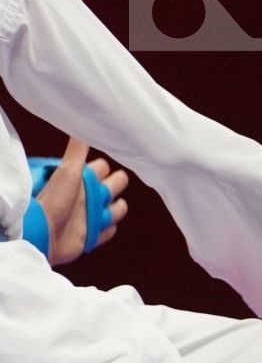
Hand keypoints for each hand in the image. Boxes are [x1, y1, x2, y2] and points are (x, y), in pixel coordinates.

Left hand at [35, 137, 127, 264]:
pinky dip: (108, 229)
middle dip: (116, 186)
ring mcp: (92, 216)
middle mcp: (90, 197)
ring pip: (118, 209)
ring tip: (106, 212)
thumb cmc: (54, 199)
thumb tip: (84, 127)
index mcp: (84, 179)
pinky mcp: (93, 235)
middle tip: (106, 191)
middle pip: (117, 186)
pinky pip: (110, 231)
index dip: (105, 169)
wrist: (43, 233)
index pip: (105, 167)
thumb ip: (77, 150)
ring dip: (116, 209)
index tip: (102, 170)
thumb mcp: (68, 171)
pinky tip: (102, 227)